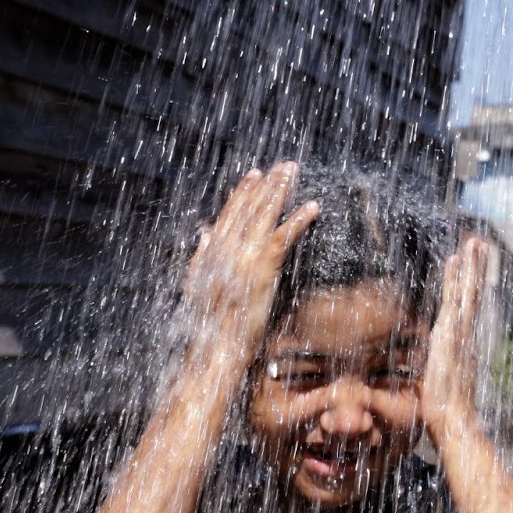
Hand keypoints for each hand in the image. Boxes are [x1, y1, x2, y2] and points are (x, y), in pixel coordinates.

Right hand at [181, 162, 317, 371]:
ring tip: (293, 173)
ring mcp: (243, 255)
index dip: (243, 193)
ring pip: (265, 214)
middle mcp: (226, 247)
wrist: (216, 345)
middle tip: (284, 166)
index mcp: (213, 251)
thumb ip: (203, 256)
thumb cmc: (210, 322)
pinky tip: (313, 206)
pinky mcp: (262, 267)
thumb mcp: (200, 284)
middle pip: (249, 207)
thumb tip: (205, 233)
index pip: (230, 214)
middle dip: (267, 184)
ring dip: (281, 190)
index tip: (254, 174)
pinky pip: (284, 237)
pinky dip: (299, 219)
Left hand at [421, 237, 488, 437]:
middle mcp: (462, 335)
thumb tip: (423, 369)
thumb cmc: (442, 412)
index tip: (459, 262)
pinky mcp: (454, 336)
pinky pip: (456, 302)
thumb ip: (430, 370)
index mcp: (456, 344)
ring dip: (470, 266)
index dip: (460, 284)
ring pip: (467, 293)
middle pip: (471, 294)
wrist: (455, 423)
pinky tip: (456, 262)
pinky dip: (458, 281)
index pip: (460, 307)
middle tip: (477, 242)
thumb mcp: (432, 385)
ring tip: (473, 242)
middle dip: (474, 268)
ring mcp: (460, 335)